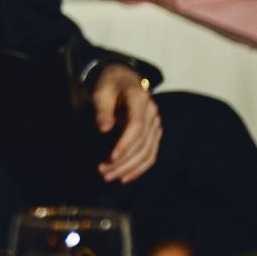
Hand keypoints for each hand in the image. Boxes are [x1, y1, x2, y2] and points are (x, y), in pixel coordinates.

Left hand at [91, 63, 161, 183]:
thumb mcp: (100, 91)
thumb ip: (102, 109)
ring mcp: (156, 124)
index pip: (137, 126)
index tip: (111, 157)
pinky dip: (139, 168)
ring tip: (109, 177)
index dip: (125, 144)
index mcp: (140, 99)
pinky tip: (125, 177)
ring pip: (148, 152)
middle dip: (123, 161)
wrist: (124, 78)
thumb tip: (103, 129)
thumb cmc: (109, 84)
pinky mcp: (154, 133)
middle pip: (142, 143)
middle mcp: (152, 113)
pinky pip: (151, 154)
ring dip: (129, 168)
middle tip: (103, 172)